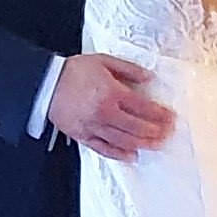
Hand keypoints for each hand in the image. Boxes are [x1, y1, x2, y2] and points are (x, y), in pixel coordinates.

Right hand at [47, 53, 175, 161]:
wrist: (45, 84)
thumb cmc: (74, 71)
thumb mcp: (104, 61)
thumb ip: (129, 70)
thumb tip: (149, 78)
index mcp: (112, 93)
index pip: (143, 108)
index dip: (160, 114)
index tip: (171, 117)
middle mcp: (105, 113)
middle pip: (137, 127)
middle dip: (156, 131)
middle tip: (169, 133)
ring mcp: (94, 127)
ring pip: (124, 141)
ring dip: (143, 144)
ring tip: (157, 145)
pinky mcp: (83, 136)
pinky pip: (104, 149)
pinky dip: (119, 155)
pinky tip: (132, 156)